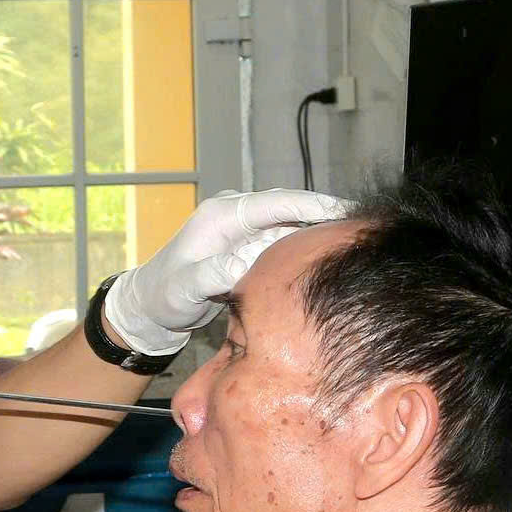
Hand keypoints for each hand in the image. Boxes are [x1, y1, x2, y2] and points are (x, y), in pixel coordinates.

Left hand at [105, 188, 349, 353]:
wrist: (151, 308)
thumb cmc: (164, 297)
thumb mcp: (185, 289)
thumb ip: (213, 274)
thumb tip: (245, 264)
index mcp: (222, 217)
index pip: (275, 203)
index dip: (311, 204)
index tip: (343, 210)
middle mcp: (235, 216)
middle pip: (289, 209)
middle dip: (324, 213)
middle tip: (360, 224)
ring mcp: (243, 231)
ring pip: (289, 225)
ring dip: (317, 231)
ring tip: (353, 239)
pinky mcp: (248, 247)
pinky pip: (283, 242)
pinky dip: (304, 247)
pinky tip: (326, 257)